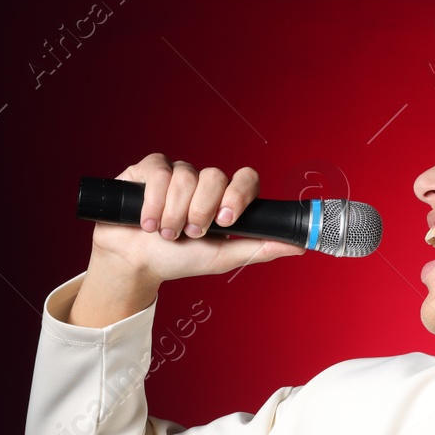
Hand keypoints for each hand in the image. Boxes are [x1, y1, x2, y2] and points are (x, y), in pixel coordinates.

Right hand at [90, 152, 305, 284]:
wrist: (135, 264)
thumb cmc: (178, 260)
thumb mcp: (222, 258)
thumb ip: (258, 249)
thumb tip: (299, 247)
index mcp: (224, 199)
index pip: (245, 178)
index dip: (238, 194)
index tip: (225, 221)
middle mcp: (203, 183)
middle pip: (214, 176)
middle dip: (200, 210)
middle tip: (189, 233)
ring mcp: (176, 174)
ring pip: (184, 176)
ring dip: (173, 213)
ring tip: (164, 232)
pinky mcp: (147, 170)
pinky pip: (158, 173)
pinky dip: (152, 202)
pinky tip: (146, 221)